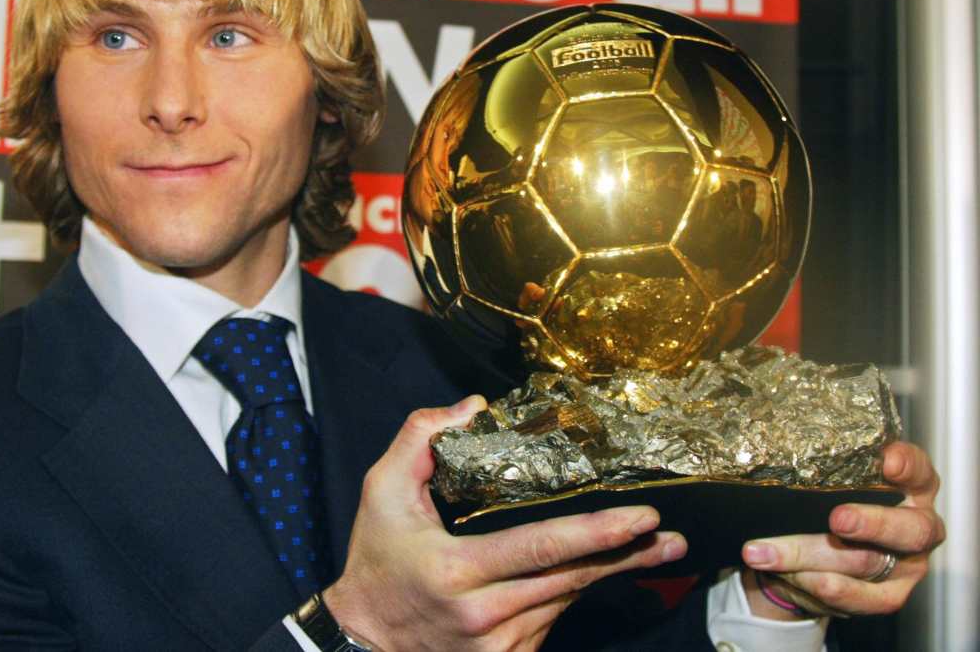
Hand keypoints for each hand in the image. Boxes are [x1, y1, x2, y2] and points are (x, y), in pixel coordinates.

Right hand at [323, 396, 687, 650]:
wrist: (363, 639)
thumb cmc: (376, 558)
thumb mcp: (381, 489)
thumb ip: (421, 438)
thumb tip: (474, 407)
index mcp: (457, 570)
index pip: (541, 547)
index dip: (597, 532)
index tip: (642, 517)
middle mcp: (485, 614)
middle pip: (570, 579)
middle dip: (627, 556)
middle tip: (671, 537)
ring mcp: (500, 644)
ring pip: (566, 599)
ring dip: (607, 573)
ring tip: (651, 550)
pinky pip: (554, 618)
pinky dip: (573, 591)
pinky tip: (595, 572)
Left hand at [742, 441, 944, 618]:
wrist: (810, 559)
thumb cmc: (823, 505)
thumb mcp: (826, 483)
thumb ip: (819, 470)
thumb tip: (773, 450)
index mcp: (911, 489)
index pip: (919, 473)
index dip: (908, 466)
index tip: (887, 461)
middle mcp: (917, 527)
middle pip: (910, 529)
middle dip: (872, 524)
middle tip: (838, 519)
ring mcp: (907, 566)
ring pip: (865, 562)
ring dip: (809, 555)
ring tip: (764, 552)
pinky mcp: (888, 597)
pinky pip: (859, 598)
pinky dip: (819, 586)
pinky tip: (788, 575)